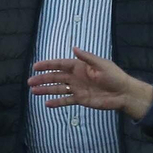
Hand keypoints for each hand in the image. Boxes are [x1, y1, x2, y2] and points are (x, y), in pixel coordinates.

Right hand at [29, 48, 152, 120]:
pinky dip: (57, 102)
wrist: (123, 93)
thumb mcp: (101, 64)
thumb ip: (87, 58)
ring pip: (58, 88)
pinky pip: (66, 100)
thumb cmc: (114, 76)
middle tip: (30, 81)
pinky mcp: (81, 99)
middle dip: (43, 79)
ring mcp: (77, 88)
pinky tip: (47, 103)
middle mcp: (76, 77)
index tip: (35, 66)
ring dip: (46, 90)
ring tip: (33, 91)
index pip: (60, 64)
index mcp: (80, 66)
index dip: (48, 65)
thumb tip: (74, 48)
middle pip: (56, 77)